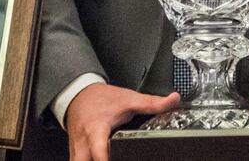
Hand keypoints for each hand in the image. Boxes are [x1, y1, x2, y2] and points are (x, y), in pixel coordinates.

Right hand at [65, 82, 179, 160]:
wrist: (80, 94)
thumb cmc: (101, 98)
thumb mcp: (128, 99)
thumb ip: (152, 103)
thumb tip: (173, 100)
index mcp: (96, 130)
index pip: (99, 153)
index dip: (107, 160)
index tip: (117, 160)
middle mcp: (83, 143)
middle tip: (117, 160)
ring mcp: (76, 150)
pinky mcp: (75, 154)